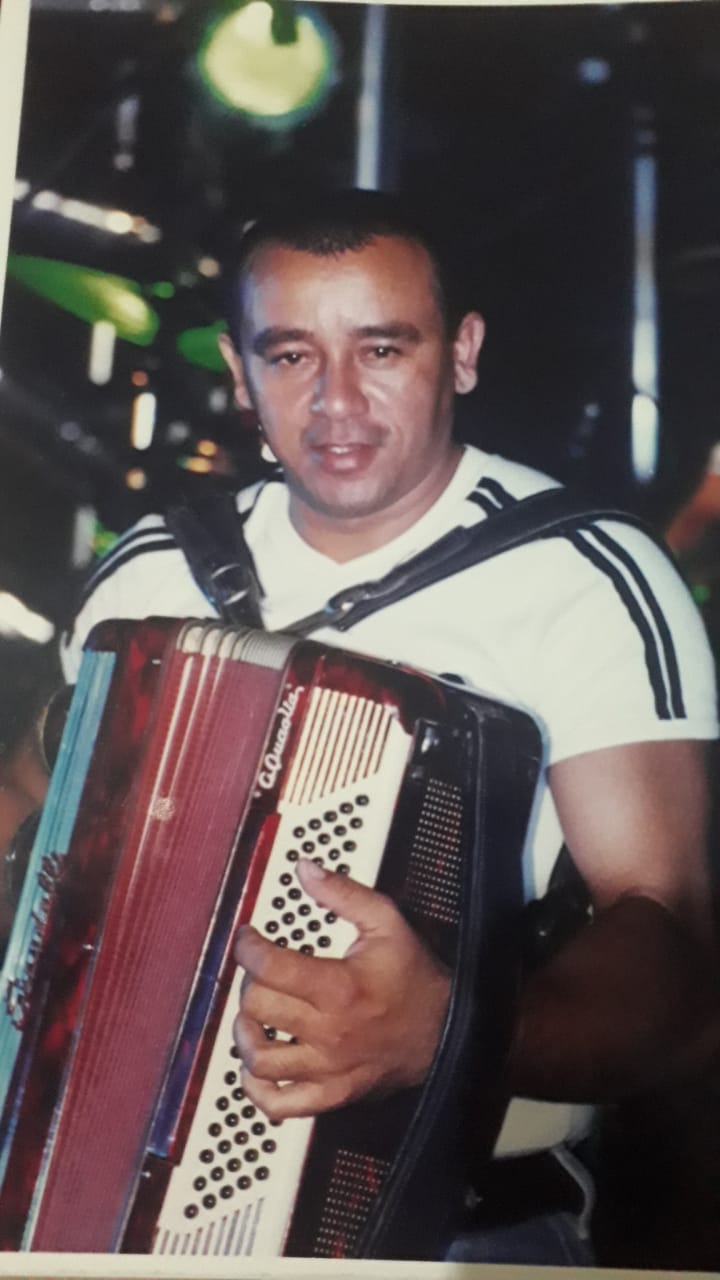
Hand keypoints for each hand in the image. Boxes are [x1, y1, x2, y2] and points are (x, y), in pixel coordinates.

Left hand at [233, 858, 450, 1119]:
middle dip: (250, 983)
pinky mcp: (332, 1094)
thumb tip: (305, 870)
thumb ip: (344, 894)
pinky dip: (257, 1090)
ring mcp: (328, 1068)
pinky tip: (256, 1068)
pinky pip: (280, 1103)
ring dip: (246, 1034)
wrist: (447, 1032)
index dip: (247, 947)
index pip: (269, 967)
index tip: (247, 939)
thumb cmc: (415, 979)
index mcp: (340, 988)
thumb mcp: (387, 923)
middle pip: (259, 1008)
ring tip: (254, 1015)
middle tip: (260, 973)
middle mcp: (329, 1032)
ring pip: (260, 1058)